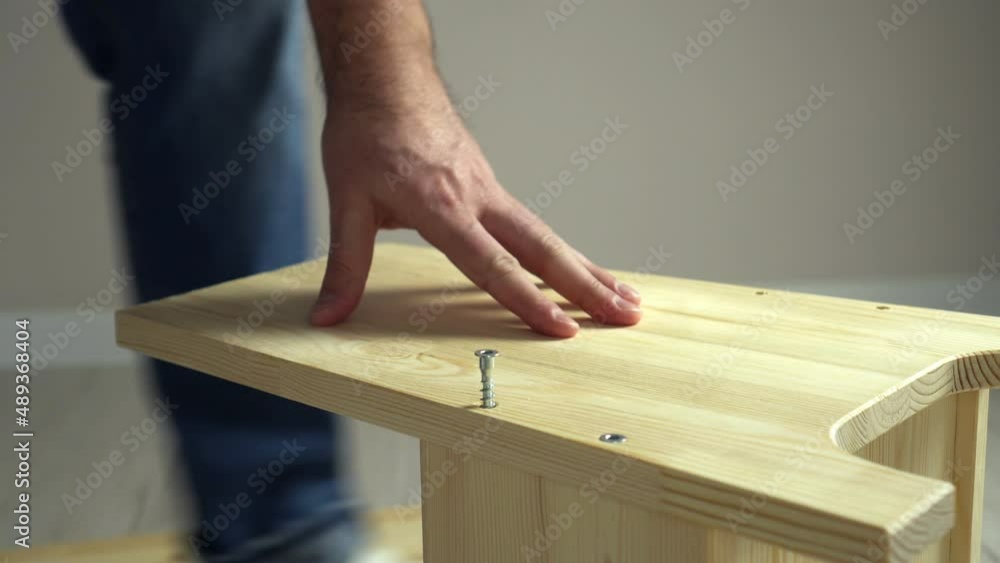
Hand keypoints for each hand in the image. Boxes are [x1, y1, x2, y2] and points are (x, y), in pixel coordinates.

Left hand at [308, 101, 641, 337]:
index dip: (528, 301)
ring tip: (626, 299)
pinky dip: (564, 252)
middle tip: (627, 315)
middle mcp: (478, 197)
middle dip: (588, 286)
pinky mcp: (490, 184)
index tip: (564, 329)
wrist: (385, 77)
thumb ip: (345, 264)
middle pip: (544, 248)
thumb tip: (327, 317)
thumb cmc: (366, 132)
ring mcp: (490, 189)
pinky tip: (579, 269)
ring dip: (589, 270)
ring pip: (548, 235)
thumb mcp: (346, 200)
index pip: (493, 264)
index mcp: (443, 206)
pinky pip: (534, 224)